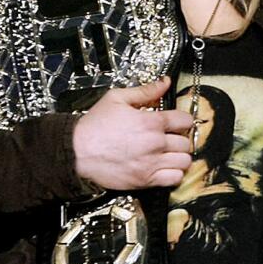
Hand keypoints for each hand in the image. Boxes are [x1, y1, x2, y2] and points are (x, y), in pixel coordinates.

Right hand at [72, 78, 194, 189]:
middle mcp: (155, 143)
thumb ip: (145, 91)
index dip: (183, 120)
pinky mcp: (145, 180)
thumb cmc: (94, 126)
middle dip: (180, 138)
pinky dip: (174, 174)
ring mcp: (151, 163)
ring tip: (170, 154)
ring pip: (185, 162)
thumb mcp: (117, 99)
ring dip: (180, 157)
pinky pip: (175, 179)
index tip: (177, 122)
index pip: (185, 120)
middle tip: (171, 138)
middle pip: (186, 142)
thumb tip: (164, 82)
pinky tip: (166, 168)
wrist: (76, 152)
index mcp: (151, 122)